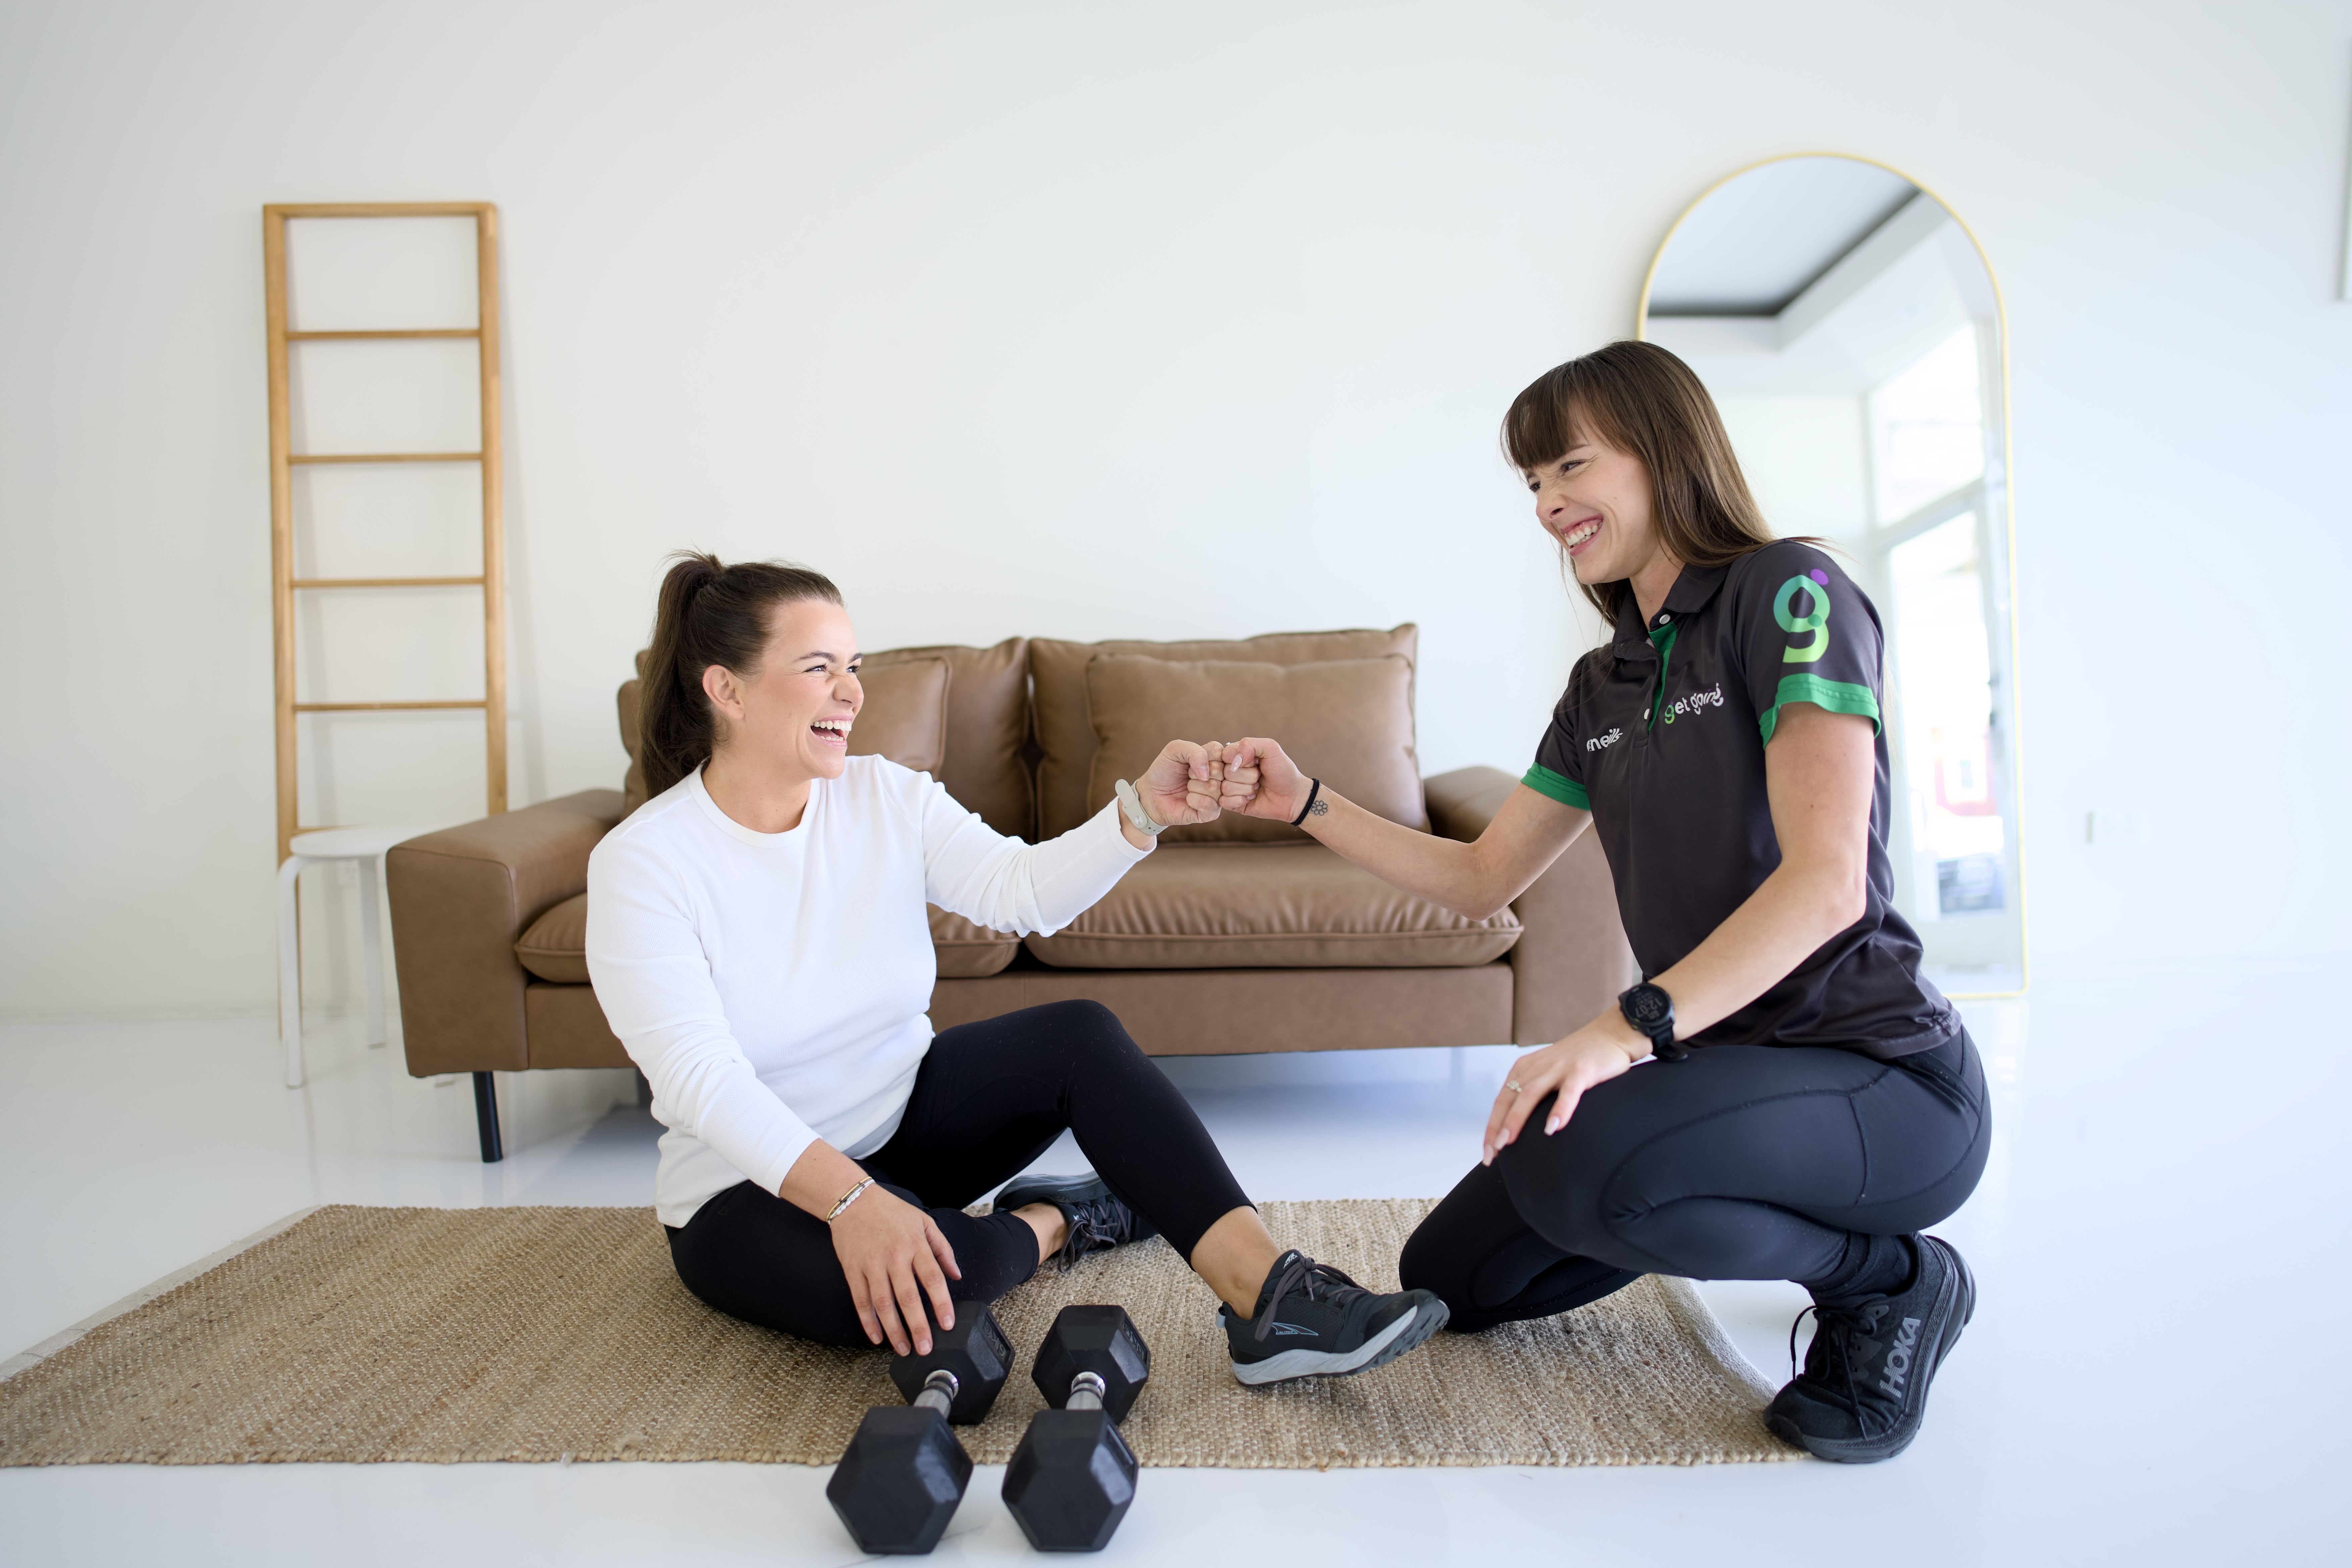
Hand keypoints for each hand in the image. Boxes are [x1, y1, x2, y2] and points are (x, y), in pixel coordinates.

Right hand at [828, 1183, 961, 1355]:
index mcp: (915, 1244)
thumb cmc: (892, 1212)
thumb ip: (943, 1249)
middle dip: (918, 1326)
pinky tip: (876, 1337)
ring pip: (883, 1303)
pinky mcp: (852, 1269)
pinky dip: (868, 1321)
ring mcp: (871, 1264)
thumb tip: (957, 1275)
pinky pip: (860, 1300)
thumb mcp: (924, 1222)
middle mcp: (894, 1256)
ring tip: (903, 1349)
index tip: (947, 1325)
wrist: (854, 1200)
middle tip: (925, 1348)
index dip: (941, 1304)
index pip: (932, 1279)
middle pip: (908, 1297)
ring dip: (894, 1330)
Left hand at [1137, 739, 1223, 827]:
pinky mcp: (1212, 812)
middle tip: (1187, 775)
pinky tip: (1188, 799)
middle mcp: (1221, 777)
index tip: (1191, 762)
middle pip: (1221, 771)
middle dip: (1195, 772)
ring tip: (1187, 787)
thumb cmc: (1165, 770)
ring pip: (1214, 787)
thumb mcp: (1175, 750)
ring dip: (1193, 786)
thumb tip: (1207, 774)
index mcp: (1216, 759)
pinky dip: (1193, 800)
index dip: (1204, 756)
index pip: (1223, 752)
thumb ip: (1194, 751)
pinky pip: (1208, 805)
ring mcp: (1218, 795)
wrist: (1152, 793)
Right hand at [1211, 737, 1310, 822]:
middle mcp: (1230, 769)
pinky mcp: (1230, 803)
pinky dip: (1241, 800)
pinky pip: (1224, 801)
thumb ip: (1250, 744)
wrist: (1292, 796)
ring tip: (1257, 787)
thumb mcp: (1271, 748)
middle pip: (1225, 772)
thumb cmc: (1282, 771)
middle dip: (1248, 775)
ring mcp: (1229, 787)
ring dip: (1247, 788)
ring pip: (1225, 787)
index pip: (1223, 754)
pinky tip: (1251, 798)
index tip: (1256, 762)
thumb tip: (1234, 761)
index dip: (1241, 760)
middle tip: (1259, 776)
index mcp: (1236, 754)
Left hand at [1482, 1011, 1651, 1164]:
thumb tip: (1520, 1127)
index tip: (1487, 1152)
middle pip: (1509, 1099)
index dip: (1491, 1127)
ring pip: (1530, 1094)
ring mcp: (1558, 1067)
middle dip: (1497, 1127)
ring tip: (1507, 1142)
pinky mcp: (1581, 1070)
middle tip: (1491, 1153)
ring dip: (1516, 1119)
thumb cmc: (1578, 1060)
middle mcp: (1537, 1067)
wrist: (1610, 1034)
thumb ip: (1534, 1093)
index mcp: (1525, 1069)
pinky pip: (1568, 1092)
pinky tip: (1553, 1128)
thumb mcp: (1548, 1074)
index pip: (1501, 1101)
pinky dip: (1559, 1110)